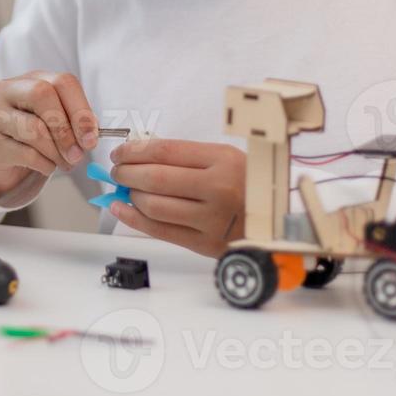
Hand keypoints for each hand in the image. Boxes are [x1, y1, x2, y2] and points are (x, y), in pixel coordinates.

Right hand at [0, 71, 98, 199]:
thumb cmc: (31, 130)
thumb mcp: (53, 117)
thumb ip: (73, 119)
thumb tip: (90, 135)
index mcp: (32, 78)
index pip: (62, 82)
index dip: (81, 110)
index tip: (91, 138)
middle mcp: (8, 89)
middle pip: (43, 95)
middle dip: (66, 129)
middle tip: (78, 154)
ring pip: (34, 129)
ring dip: (57, 152)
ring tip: (65, 163)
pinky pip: (26, 154)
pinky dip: (45, 165)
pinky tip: (48, 167)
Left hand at [108, 139, 245, 257]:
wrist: (278, 221)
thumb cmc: (247, 184)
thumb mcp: (225, 158)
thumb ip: (186, 157)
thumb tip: (140, 156)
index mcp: (222, 161)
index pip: (165, 151)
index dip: (135, 151)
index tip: (121, 153)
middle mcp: (217, 189)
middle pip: (156, 178)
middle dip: (127, 173)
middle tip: (118, 171)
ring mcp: (212, 220)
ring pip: (154, 206)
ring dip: (130, 196)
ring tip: (125, 189)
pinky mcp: (206, 244)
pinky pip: (161, 231)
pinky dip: (134, 219)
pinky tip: (122, 209)